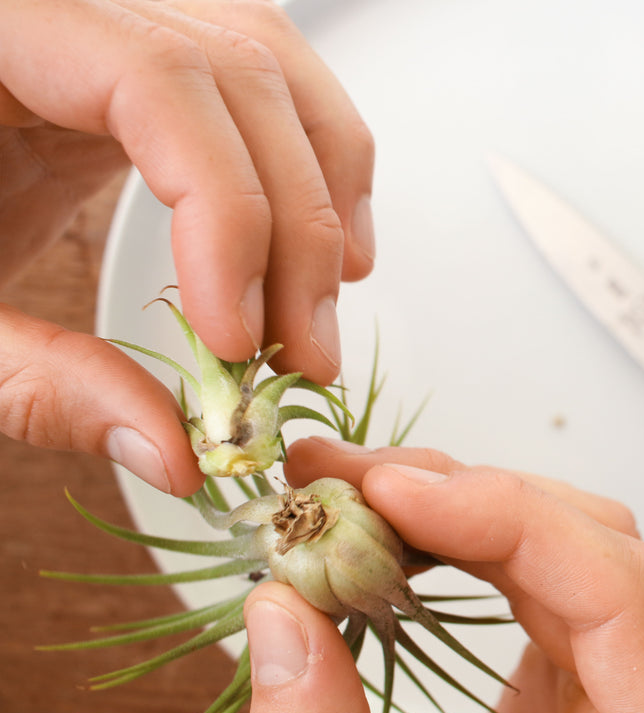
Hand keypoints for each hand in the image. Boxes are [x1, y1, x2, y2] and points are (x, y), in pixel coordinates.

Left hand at [0, 0, 372, 495]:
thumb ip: (32, 382)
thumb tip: (172, 450)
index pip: (155, 80)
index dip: (224, 210)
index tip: (237, 338)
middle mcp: (62, 7)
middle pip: (239, 73)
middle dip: (294, 228)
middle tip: (302, 353)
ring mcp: (107, 28)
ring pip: (274, 68)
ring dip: (323, 195)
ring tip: (324, 303)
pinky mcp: (135, 73)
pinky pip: (263, 91)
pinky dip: (314, 169)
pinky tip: (324, 243)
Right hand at [247, 437, 643, 712]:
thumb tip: (279, 612)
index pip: (621, 588)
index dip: (510, 520)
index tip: (391, 497)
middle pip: (588, 543)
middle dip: (458, 495)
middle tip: (341, 482)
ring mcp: (615, 679)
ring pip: (559, 546)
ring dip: (452, 509)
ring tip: (351, 497)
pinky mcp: (573, 677)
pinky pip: (531, 579)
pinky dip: (458, 549)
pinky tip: (394, 540)